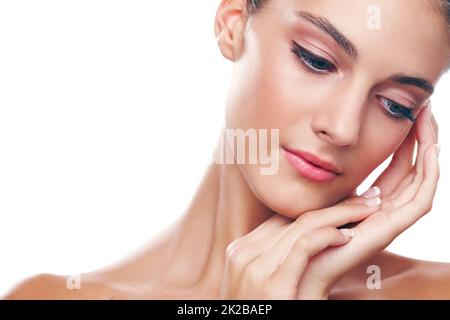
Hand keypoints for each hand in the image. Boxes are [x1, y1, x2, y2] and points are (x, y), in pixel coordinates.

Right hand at [219, 194, 380, 298]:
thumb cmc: (265, 312)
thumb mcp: (263, 284)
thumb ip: (277, 261)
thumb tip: (310, 240)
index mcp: (240, 251)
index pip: (283, 219)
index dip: (317, 209)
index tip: (346, 203)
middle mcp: (243, 254)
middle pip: (293, 219)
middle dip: (334, 207)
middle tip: (365, 199)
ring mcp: (253, 268)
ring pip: (302, 227)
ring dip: (340, 216)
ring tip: (366, 211)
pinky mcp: (270, 285)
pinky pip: (303, 247)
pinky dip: (327, 236)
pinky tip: (346, 236)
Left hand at [296, 102, 438, 297]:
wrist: (292, 264)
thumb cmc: (295, 231)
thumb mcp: (311, 195)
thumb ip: (326, 179)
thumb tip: (320, 153)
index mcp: (366, 204)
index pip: (394, 169)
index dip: (403, 142)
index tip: (406, 113)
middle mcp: (381, 211)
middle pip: (411, 172)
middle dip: (421, 140)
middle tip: (425, 108)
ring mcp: (387, 221)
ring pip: (421, 182)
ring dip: (429, 150)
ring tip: (429, 119)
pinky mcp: (387, 230)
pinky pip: (420, 202)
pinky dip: (428, 175)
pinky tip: (430, 150)